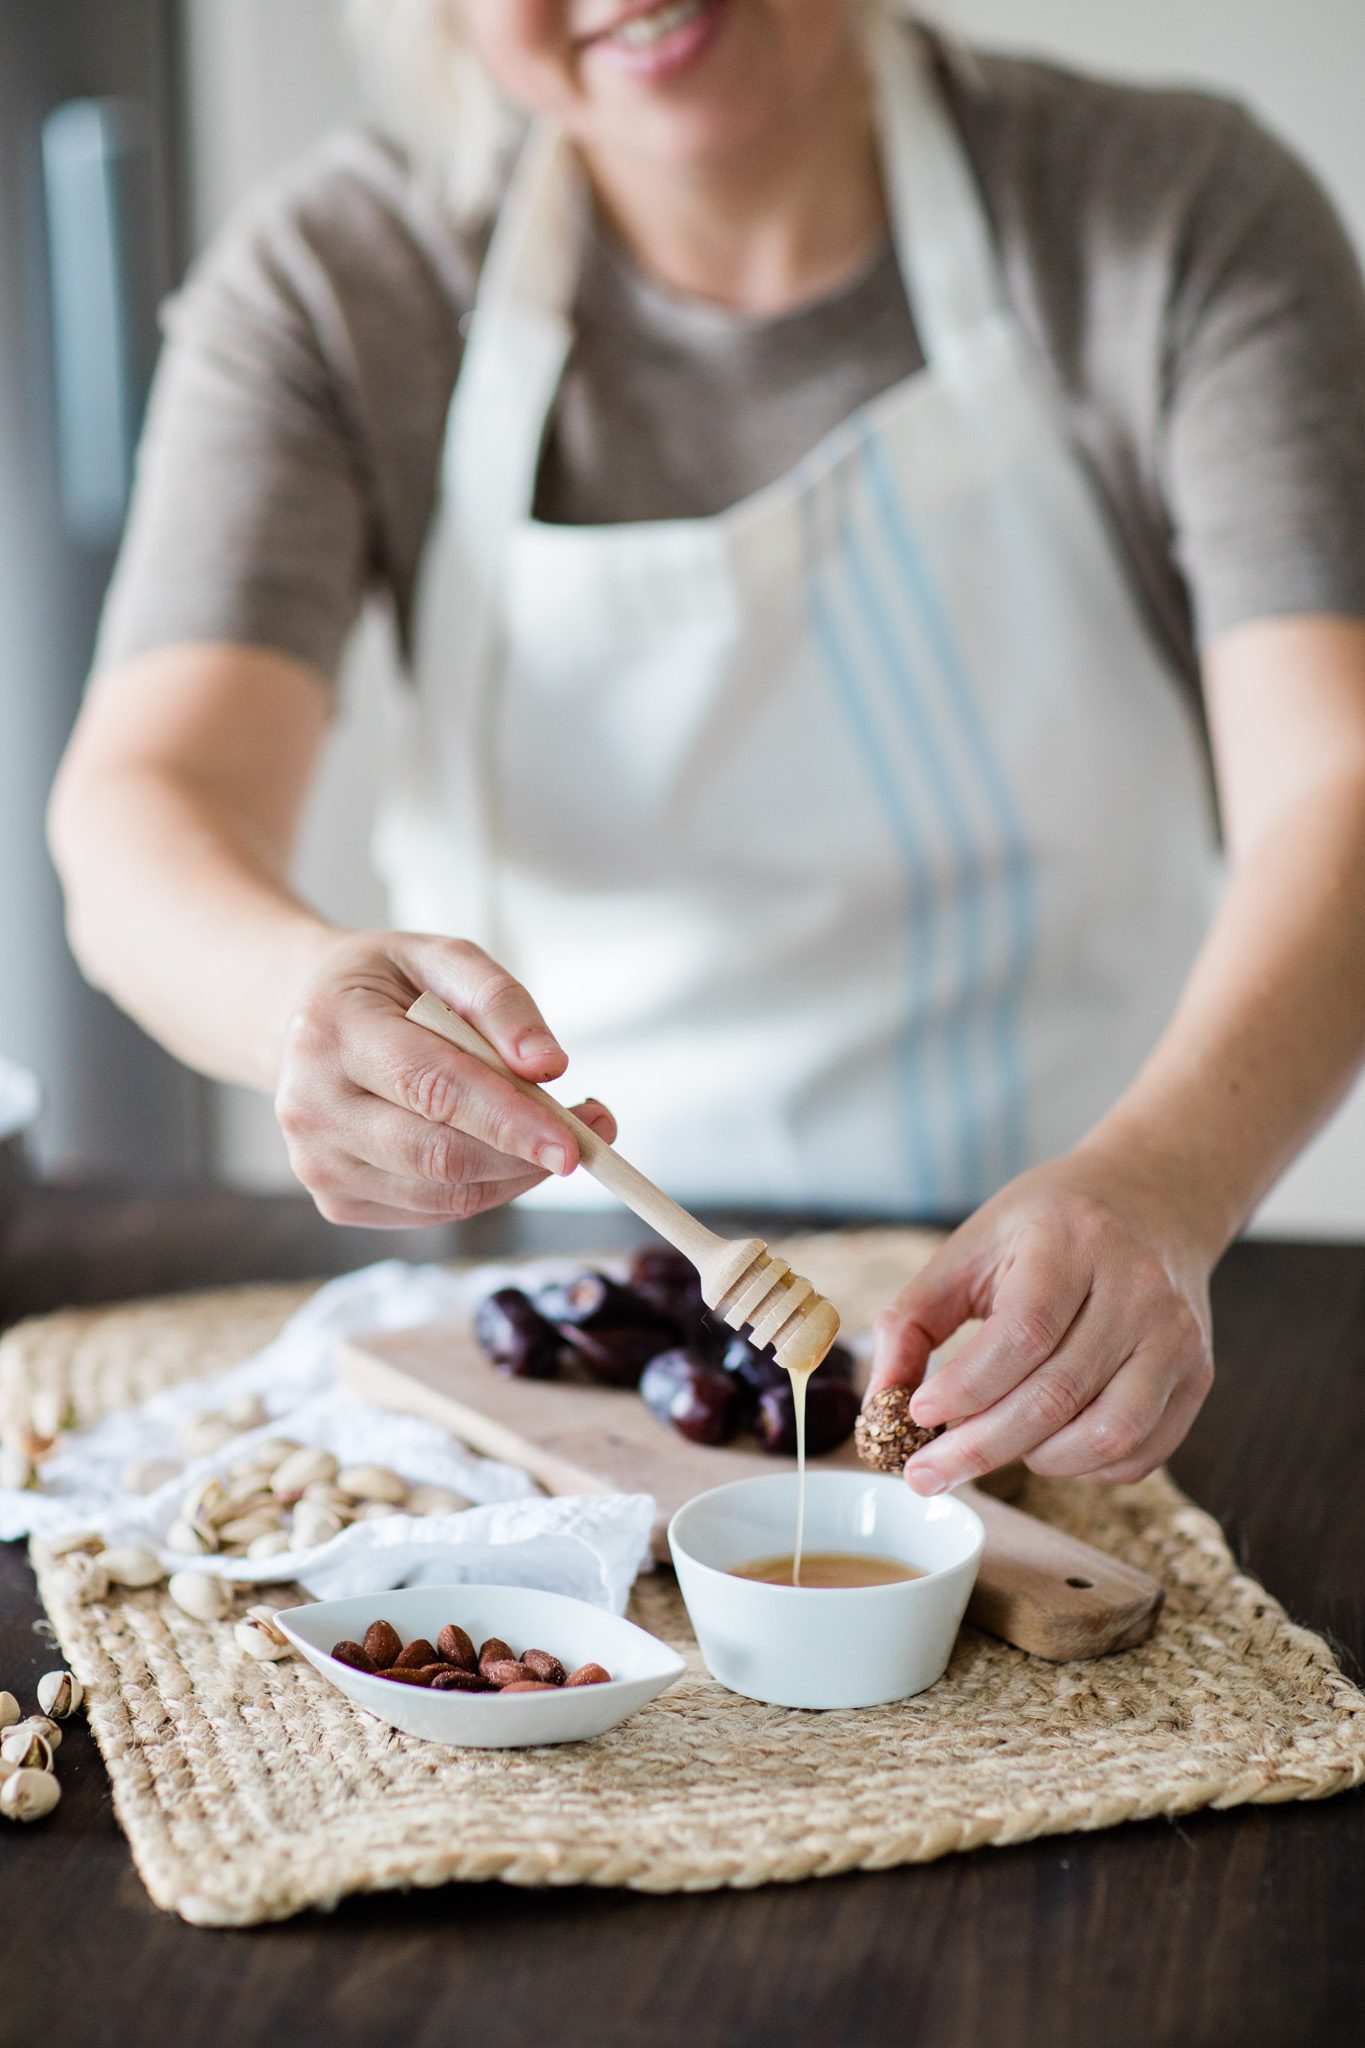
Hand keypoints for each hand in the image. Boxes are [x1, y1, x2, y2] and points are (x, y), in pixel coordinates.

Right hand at [275, 931, 615, 1226]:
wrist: (305, 1020)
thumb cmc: (388, 986)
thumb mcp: (443, 959)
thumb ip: (500, 1001)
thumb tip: (548, 1067)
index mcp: (332, 1030)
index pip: (431, 1087)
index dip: (508, 1119)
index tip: (574, 1143)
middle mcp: (309, 1104)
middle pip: (437, 1154)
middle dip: (524, 1154)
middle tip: (589, 1136)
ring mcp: (316, 1162)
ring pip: (443, 1194)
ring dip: (514, 1174)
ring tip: (551, 1133)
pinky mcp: (335, 1201)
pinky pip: (433, 1211)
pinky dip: (485, 1188)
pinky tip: (498, 1149)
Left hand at [867, 1151, 1215, 1491]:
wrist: (1150, 1200)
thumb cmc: (1045, 1229)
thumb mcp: (969, 1248)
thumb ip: (913, 1320)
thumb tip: (881, 1406)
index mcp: (1073, 1242)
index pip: (1022, 1334)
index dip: (967, 1387)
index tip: (916, 1416)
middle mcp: (1139, 1289)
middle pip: (1058, 1395)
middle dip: (981, 1448)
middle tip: (926, 1474)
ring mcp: (1178, 1336)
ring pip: (1107, 1435)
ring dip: (1035, 1461)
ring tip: (991, 1447)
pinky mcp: (1198, 1376)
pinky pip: (1141, 1453)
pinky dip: (1084, 1469)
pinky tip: (1044, 1447)